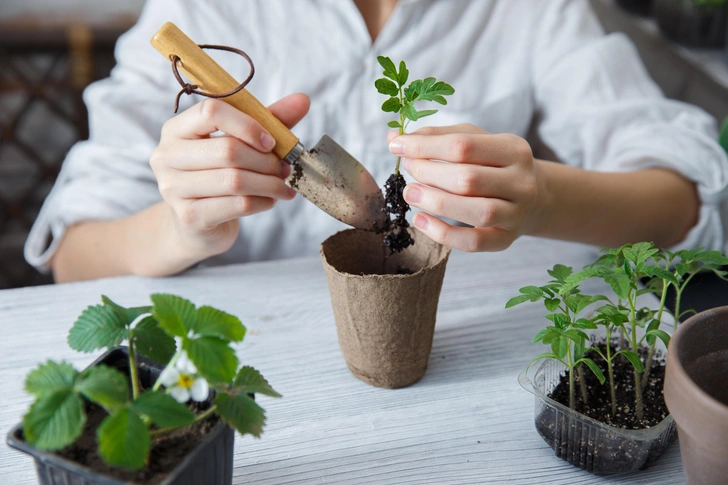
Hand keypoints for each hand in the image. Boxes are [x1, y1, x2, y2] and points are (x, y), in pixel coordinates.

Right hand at [150, 94, 309, 261]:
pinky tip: (270, 201)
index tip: (271, 142)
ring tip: (283, 186)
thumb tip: (302, 100)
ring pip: (235, 180)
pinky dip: (262, 202)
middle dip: (265, 161)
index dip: (248, 125)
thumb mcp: (242, 143)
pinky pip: (237, 205)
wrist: (197, 224)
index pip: (211, 111)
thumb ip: (269, 121)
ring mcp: (173, 188)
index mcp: (177, 129)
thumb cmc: (219, 175)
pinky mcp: (189, 216)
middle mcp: (167, 155)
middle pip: (227, 150)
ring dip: (269, 183)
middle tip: (285, 168)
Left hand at [388, 124, 542, 251]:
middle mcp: (521, 182)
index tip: (397, 146)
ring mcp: (517, 213)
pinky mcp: (506, 239)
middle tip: (408, 170)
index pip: (463, 145)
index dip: (425, 146)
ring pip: (477, 211)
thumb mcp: (474, 140)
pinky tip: (420, 220)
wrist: (533, 197)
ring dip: (435, 202)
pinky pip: (473, 242)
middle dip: (429, 173)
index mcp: (514, 149)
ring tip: (410, 192)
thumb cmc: (493, 165)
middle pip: (469, 179)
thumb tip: (395, 139)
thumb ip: (436, 137)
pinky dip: (442, 233)